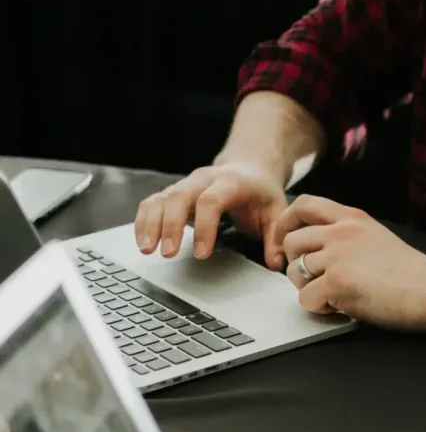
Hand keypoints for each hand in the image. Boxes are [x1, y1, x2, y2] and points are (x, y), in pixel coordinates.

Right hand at [134, 162, 287, 264]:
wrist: (248, 167)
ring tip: (147, 250)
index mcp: (231, 182)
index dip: (205, 227)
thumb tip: (277, 263)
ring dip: (151, 224)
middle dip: (171, 226)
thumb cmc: (260, 192)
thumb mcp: (276, 210)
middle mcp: (204, 179)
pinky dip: (144, 220)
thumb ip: (276, 237)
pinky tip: (143, 241)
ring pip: (161, 198)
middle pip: (179, 197)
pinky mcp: (174, 191)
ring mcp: (186, 184)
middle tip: (168, 254)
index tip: (201, 254)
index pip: (211, 201)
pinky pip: (152, 202)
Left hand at [274, 195, 425, 328]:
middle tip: (314, 281)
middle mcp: (342, 232)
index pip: (304, 204)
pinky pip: (306, 298)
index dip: (286, 223)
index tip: (285, 241)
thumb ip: (348, 236)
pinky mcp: (337, 283)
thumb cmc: (412, 274)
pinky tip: (341, 307)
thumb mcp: (377, 237)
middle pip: (293, 242)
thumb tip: (319, 250)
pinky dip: (319, 308)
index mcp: (353, 218)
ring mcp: (339, 256)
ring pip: (295, 271)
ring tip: (333, 295)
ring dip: (308, 288)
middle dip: (297, 265)